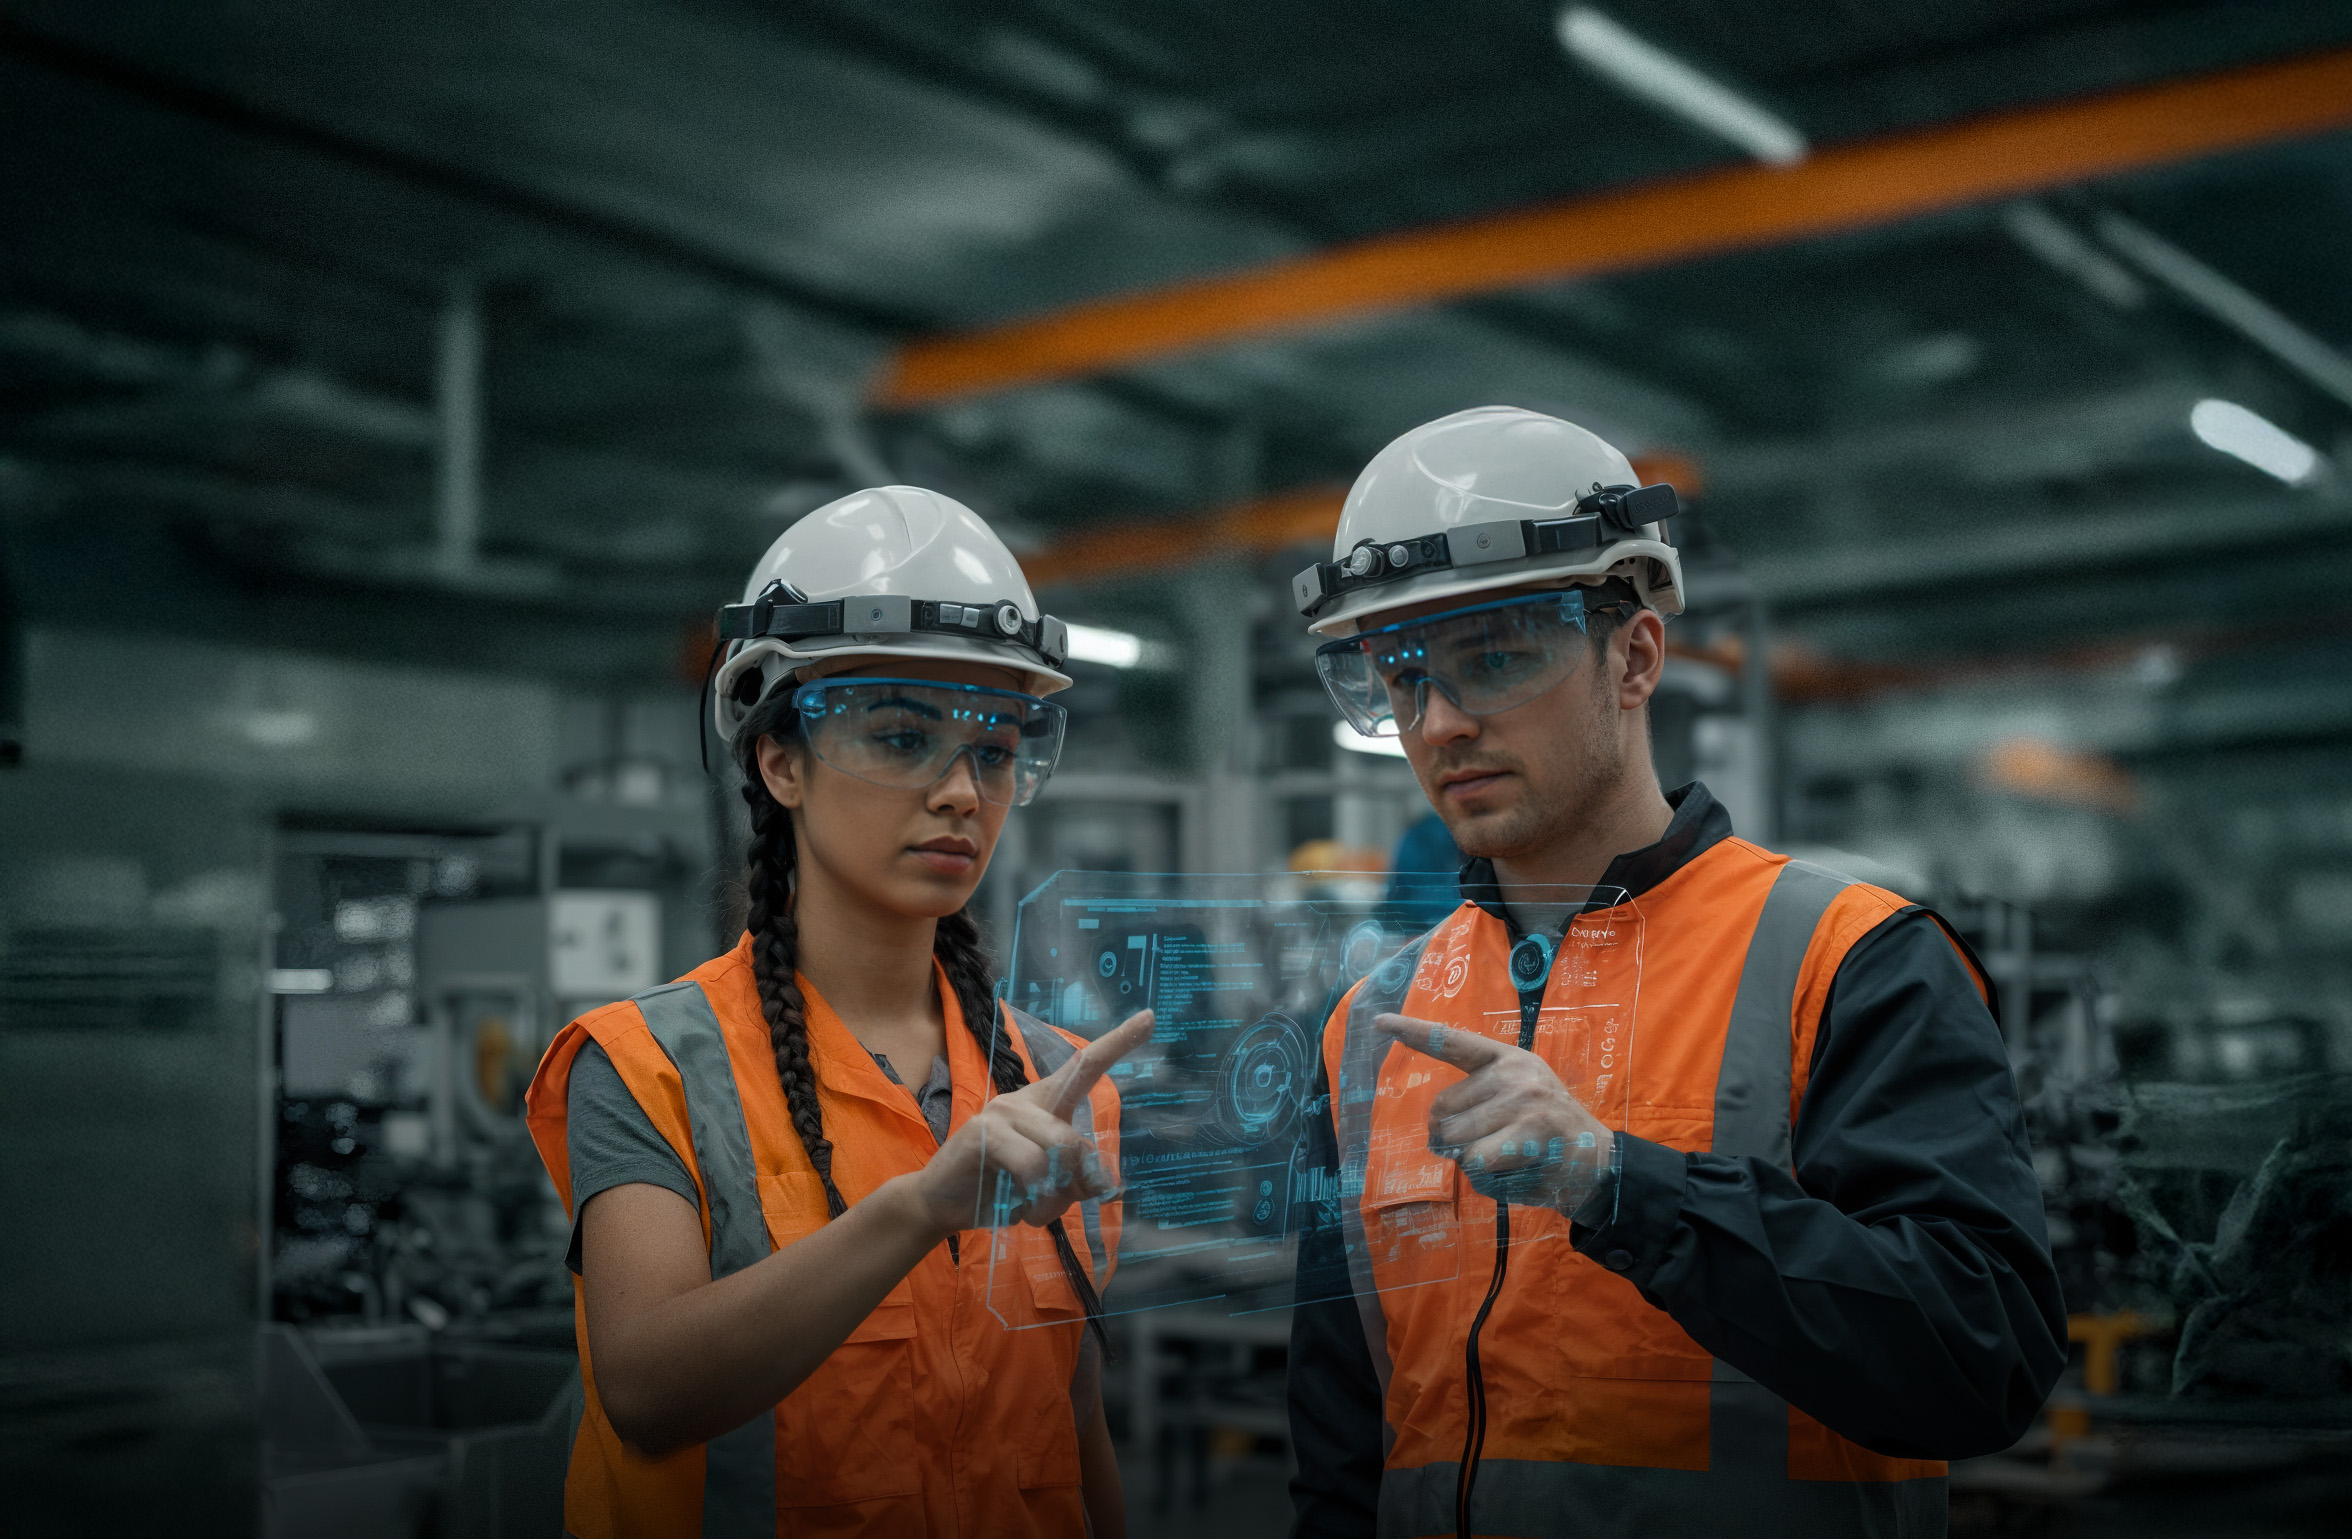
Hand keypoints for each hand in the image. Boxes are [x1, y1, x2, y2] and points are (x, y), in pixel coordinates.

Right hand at [913, 1009, 1152, 1236]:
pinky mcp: (982, 1132)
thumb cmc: (1000, 1187)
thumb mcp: (1049, 1185)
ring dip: (1054, 1196)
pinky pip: (1031, 1164)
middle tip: (1057, 1203)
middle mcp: (1026, 1099)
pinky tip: (1018, 1207)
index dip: (1118, 1043)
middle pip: (1078, 1139)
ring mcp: (1002, 1111)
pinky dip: (1034, 1197)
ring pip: (1059, 1150)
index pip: (1085, 1066)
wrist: (942, 1203)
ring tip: (1035, 1207)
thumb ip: (1077, 1177)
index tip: (1150, 1018)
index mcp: (1046, 1104)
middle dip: (1076, 1182)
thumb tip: (1107, 1184)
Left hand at [1375, 1012, 1614, 1215]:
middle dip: (1452, 1138)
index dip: (1413, 1032)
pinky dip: (1487, 1179)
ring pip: (1456, 1141)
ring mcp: (1522, 1100)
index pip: (1453, 1041)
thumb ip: (1478, 1101)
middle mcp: (1513, 1073)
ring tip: (1508, 1157)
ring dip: (1471, 1161)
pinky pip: (1475, 1164)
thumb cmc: (1546, 1136)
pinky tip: (1516, 1171)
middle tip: (1491, 1145)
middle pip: (1441, 1111)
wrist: (1598, 1165)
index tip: (1380, 1022)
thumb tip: (1437, 1133)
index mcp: (1507, 1059)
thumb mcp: (1519, 1099)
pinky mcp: (1529, 1133)